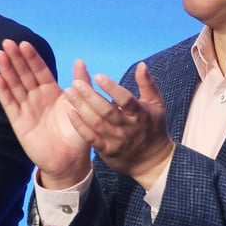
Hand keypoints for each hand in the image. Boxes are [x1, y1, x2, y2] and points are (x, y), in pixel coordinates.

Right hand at [0, 40, 91, 188]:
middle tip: (7, 42)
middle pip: (24, 74)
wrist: (69, 160)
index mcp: (52, 92)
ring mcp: (26, 108)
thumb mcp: (81, 105)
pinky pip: (9, 104)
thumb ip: (81, 84)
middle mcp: (37, 98)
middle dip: (16, 58)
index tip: (24, 43)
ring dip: (7, 70)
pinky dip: (3, 91)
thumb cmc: (77, 133)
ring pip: (15, 85)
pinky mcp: (18, 122)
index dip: (32, 58)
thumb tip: (80, 61)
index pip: (40, 71)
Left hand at [63, 61, 174, 188]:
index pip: (126, 100)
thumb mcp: (156, 105)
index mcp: (140, 114)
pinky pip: (91, 138)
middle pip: (107, 111)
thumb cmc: (152, 126)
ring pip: (96, 123)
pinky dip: (80, 126)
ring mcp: (116, 140)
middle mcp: (127, 127)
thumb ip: (147, 84)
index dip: (112, 88)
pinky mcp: (106, 150)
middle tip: (76, 83)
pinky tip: (70, 113)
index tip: (98, 76)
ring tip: (69, 92)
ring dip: (81, 107)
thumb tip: (141, 64)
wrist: (151, 161)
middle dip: (90, 96)